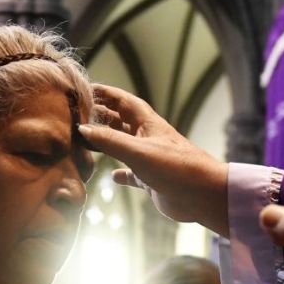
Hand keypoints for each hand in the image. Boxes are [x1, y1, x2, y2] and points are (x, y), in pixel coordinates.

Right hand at [77, 84, 229, 235]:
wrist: (203, 195)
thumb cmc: (175, 167)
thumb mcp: (138, 151)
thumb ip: (110, 140)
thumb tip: (83, 129)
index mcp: (148, 124)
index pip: (123, 101)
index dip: (106, 93)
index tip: (85, 89)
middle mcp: (148, 138)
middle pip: (121, 121)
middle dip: (102, 116)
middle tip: (79, 114)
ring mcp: (150, 158)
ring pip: (124, 146)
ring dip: (108, 142)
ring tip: (87, 140)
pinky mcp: (152, 179)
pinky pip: (132, 173)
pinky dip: (121, 173)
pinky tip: (112, 176)